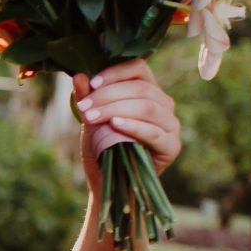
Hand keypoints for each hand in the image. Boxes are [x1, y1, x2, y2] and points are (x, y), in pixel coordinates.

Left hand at [73, 61, 181, 188]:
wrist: (108, 182)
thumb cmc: (102, 147)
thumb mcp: (91, 120)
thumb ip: (88, 98)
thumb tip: (78, 76)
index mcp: (148, 91)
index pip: (139, 68)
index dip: (115, 72)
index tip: (92, 83)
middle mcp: (164, 104)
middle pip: (141, 88)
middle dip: (108, 95)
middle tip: (84, 107)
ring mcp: (171, 125)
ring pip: (148, 107)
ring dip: (116, 109)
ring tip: (91, 117)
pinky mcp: (171, 146)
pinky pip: (155, 132)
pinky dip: (134, 126)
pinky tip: (115, 125)